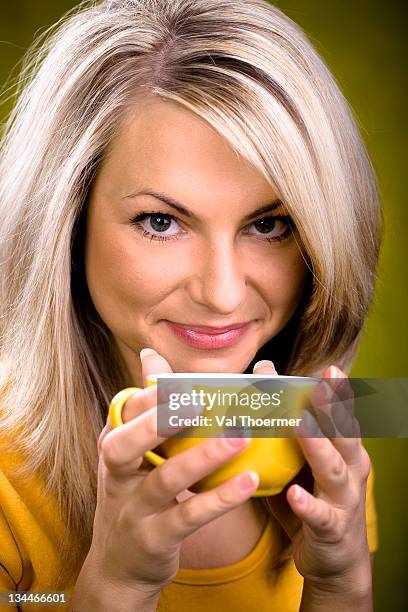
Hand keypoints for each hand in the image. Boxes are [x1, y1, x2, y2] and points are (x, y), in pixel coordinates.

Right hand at [87, 349, 258, 597]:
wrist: (120, 566)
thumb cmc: (134, 494)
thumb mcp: (131, 452)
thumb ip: (146, 407)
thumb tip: (150, 355)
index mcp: (113, 446)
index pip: (125, 413)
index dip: (151, 394)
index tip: (185, 380)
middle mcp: (116, 475)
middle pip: (126, 444)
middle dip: (159, 422)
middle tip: (200, 401)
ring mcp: (132, 509)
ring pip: (165, 479)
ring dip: (203, 457)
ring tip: (241, 436)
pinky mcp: (155, 538)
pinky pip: (188, 516)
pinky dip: (219, 499)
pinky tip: (247, 481)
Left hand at [252, 361, 371, 595]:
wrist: (335, 561)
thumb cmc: (314, 499)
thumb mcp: (303, 463)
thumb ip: (287, 428)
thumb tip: (260, 385)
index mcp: (344, 450)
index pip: (341, 416)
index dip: (336, 392)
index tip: (329, 370)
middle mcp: (350, 469)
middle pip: (344, 434)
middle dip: (333, 408)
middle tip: (323, 383)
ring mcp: (343, 499)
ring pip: (333, 469)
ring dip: (317, 446)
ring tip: (302, 425)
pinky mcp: (331, 528)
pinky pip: (319, 515)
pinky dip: (307, 504)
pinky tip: (294, 494)